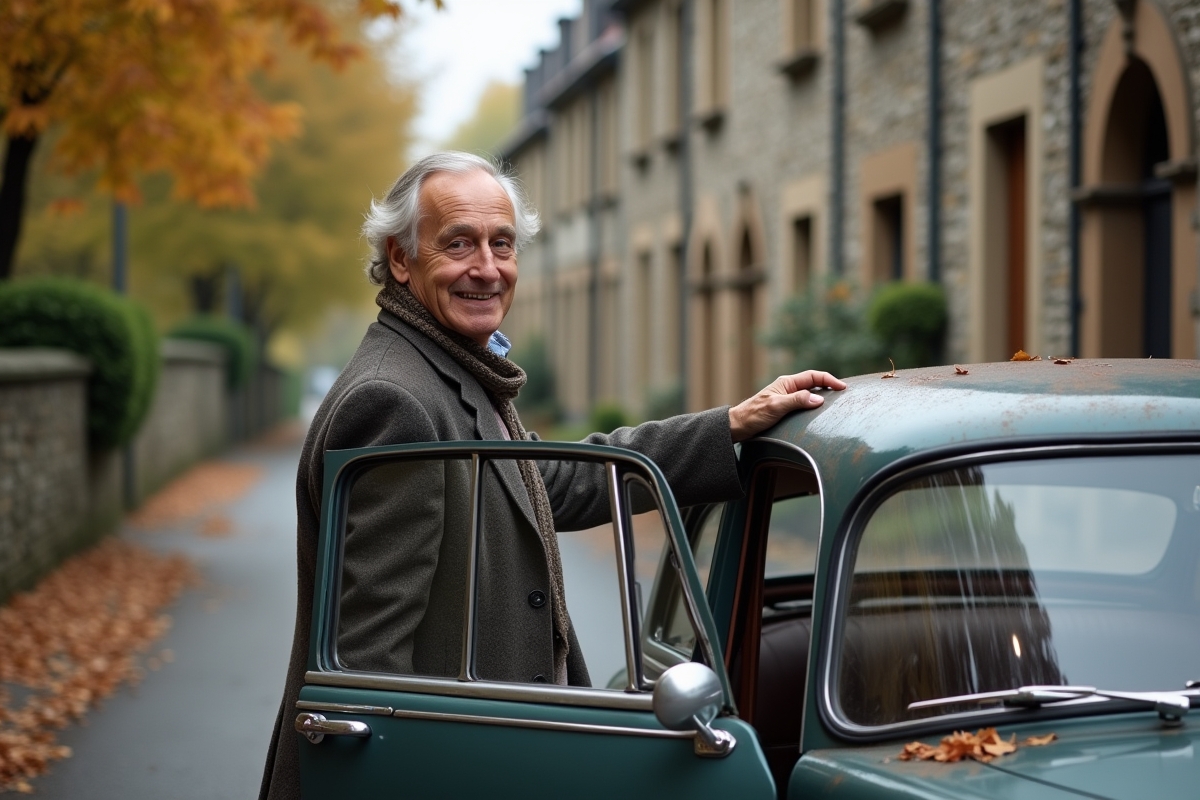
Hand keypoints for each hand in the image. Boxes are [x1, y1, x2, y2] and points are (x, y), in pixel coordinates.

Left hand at [728, 371, 846, 442]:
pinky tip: (819, 416)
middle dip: (829, 387)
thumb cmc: (753, 415)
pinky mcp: (785, 410)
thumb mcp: (776, 406)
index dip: (829, 379)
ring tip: (835, 405)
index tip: (842, 388)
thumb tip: (819, 399)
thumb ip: (797, 400)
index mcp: (786, 383)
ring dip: (822, 398)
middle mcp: (788, 389)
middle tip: (844, 396)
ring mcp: (787, 399)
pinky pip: (804, 406)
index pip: (813, 376)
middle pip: (814, 384)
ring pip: (810, 395)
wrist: (738, 427)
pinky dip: (814, 408)